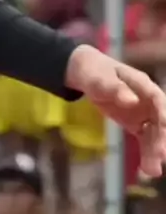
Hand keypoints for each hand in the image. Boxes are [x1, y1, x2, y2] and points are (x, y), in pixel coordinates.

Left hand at [66, 44, 165, 176]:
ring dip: (155, 150)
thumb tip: (131, 101)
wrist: (87, 75)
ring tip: (152, 170)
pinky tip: (147, 169)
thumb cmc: (96, 73)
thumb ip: (115, 89)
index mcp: (142, 84)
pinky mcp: (138, 124)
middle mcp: (148, 100)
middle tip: (159, 156)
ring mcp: (144, 113)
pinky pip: (146, 139)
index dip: (163, 114)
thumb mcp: (101, 79)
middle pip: (160, 119)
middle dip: (161, 138)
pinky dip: (147, 153)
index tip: (164, 128)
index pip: (157, 99)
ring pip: (155, 133)